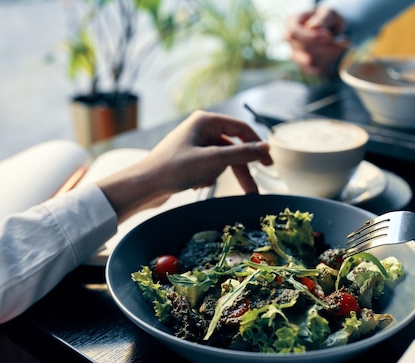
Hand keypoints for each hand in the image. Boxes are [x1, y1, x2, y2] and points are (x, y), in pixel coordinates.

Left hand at [97, 110, 271, 220]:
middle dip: (240, 169)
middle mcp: (200, 129)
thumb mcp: (214, 160)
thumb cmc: (175, 168)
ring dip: (217, 175)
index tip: (270, 164)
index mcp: (205, 121)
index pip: (241, 129)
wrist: (145, 185)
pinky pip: (209, 168)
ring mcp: (194, 145)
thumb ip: (243, 153)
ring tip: (203, 183)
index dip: (257, 146)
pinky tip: (194, 185)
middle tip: (254, 190)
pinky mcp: (189, 160)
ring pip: (221, 161)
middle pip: (232, 148)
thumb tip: (266, 147)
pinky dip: (206, 178)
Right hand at [284, 7, 346, 74]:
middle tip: (343, 40)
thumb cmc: (328, 18)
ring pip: (310, 61)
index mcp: (291, 23)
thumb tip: (314, 27)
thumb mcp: (328, 13)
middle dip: (326, 46)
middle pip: (304, 49)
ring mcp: (296, 55)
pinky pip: (317, 69)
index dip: (310, 37)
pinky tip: (338, 52)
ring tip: (343, 45)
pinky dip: (331, 61)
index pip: (293, 33)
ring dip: (331, 55)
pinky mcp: (305, 67)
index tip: (328, 36)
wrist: (332, 30)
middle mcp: (290, 41)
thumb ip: (322, 18)